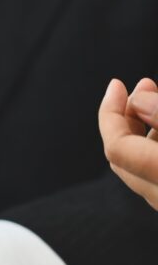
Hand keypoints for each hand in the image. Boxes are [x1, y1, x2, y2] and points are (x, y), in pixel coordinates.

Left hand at [99, 78, 157, 209]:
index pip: (117, 147)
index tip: (117, 85)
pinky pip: (157, 179)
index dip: (111, 112)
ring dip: (144, 134)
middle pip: (124, 159)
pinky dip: (155, 151)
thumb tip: (137, 101)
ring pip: (142, 170)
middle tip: (144, 88)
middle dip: (127, 119)